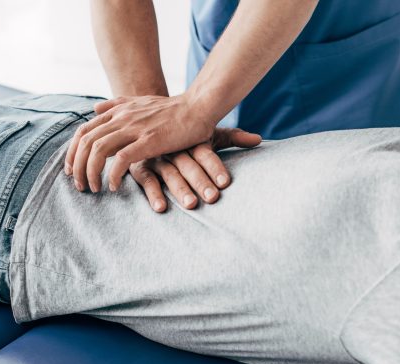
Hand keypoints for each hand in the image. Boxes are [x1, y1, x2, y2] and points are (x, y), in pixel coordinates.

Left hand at [64, 94, 215, 192]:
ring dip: (90, 173)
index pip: (83, 132)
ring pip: (98, 151)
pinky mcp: (149, 140)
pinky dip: (113, 175)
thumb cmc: (174, 109)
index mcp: (118, 111)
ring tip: (93, 189)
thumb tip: (94, 109)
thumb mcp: (140, 101)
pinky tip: (114, 186)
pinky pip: (121, 159)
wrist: (198, 107)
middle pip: (85, 143)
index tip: (72, 170)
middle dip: (76, 167)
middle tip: (79, 185)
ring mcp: (135, 128)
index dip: (72, 152)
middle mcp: (122, 118)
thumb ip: (116, 105)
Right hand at [129, 128, 261, 211]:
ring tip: (191, 204)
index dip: (215, 166)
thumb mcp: (208, 134)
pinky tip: (161, 207)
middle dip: (201, 181)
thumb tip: (259, 139)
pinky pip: (147, 180)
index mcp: (191, 139)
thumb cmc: (185, 134)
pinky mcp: (140, 166)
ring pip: (170, 173)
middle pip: (189, 165)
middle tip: (212, 198)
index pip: (205, 152)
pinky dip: (153, 193)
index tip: (225, 182)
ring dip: (180, 189)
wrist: (147, 121)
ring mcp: (156, 156)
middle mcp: (174, 147)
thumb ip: (233, 138)